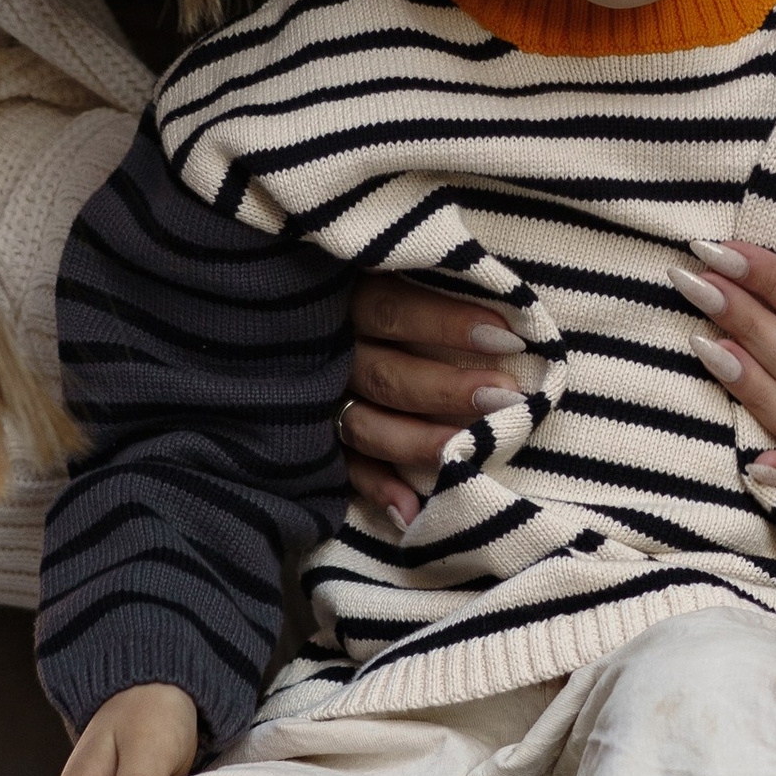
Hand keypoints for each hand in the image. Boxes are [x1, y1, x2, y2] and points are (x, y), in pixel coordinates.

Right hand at [341, 273, 525, 529]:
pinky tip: (412, 511)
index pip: (393, 311)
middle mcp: (328, 352)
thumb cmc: (371, 287)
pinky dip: (378, 489)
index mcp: (342, 300)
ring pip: (368, 427)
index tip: (507, 335)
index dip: (446, 324)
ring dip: (421, 441)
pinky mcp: (316, 439)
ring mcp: (319, 400)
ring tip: (471, 449)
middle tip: (505, 396)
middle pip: (387, 376)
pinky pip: (344, 469)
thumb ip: (426, 274)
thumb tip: (501, 296)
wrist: (268, 314)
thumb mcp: (383, 264)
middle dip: (448, 391)